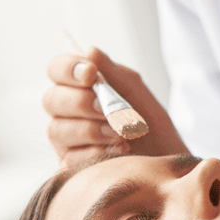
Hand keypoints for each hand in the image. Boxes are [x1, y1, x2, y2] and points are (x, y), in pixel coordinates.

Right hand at [43, 47, 187, 168]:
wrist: (167, 167)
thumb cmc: (153, 130)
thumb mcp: (142, 98)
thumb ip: (117, 75)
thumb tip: (91, 51)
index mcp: (80, 89)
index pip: (57, 70)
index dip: (67, 69)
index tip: (91, 74)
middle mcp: (67, 114)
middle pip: (51, 99)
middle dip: (81, 102)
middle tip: (107, 110)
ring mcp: (67, 142)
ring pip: (57, 129)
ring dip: (91, 130)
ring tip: (122, 135)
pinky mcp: (71, 168)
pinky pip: (70, 158)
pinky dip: (96, 152)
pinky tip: (119, 152)